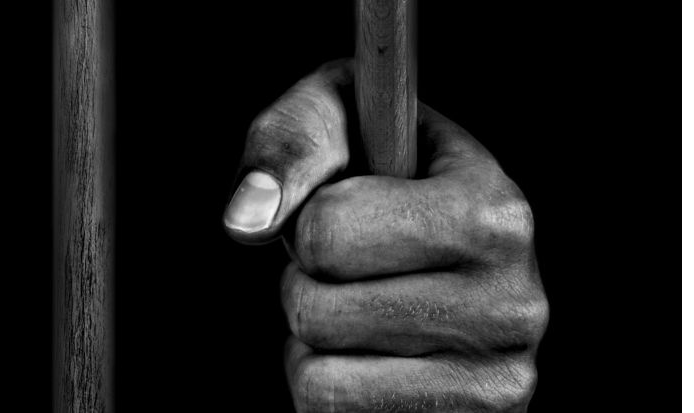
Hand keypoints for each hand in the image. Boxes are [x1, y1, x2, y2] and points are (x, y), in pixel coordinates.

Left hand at [224, 60, 547, 411]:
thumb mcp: (338, 126)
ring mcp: (496, 379)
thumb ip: (289, 149)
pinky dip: (325, 388)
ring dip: (312, 342)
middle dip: (305, 286)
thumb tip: (248, 220)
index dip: (309, 223)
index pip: (327, 233)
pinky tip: (368, 357)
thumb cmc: (376, 182)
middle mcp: (514, 302)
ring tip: (360, 310)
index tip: (347, 212)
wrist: (437, 262)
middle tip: (349, 272)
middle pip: (314, 310)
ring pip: (316, 375)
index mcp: (495, 213)